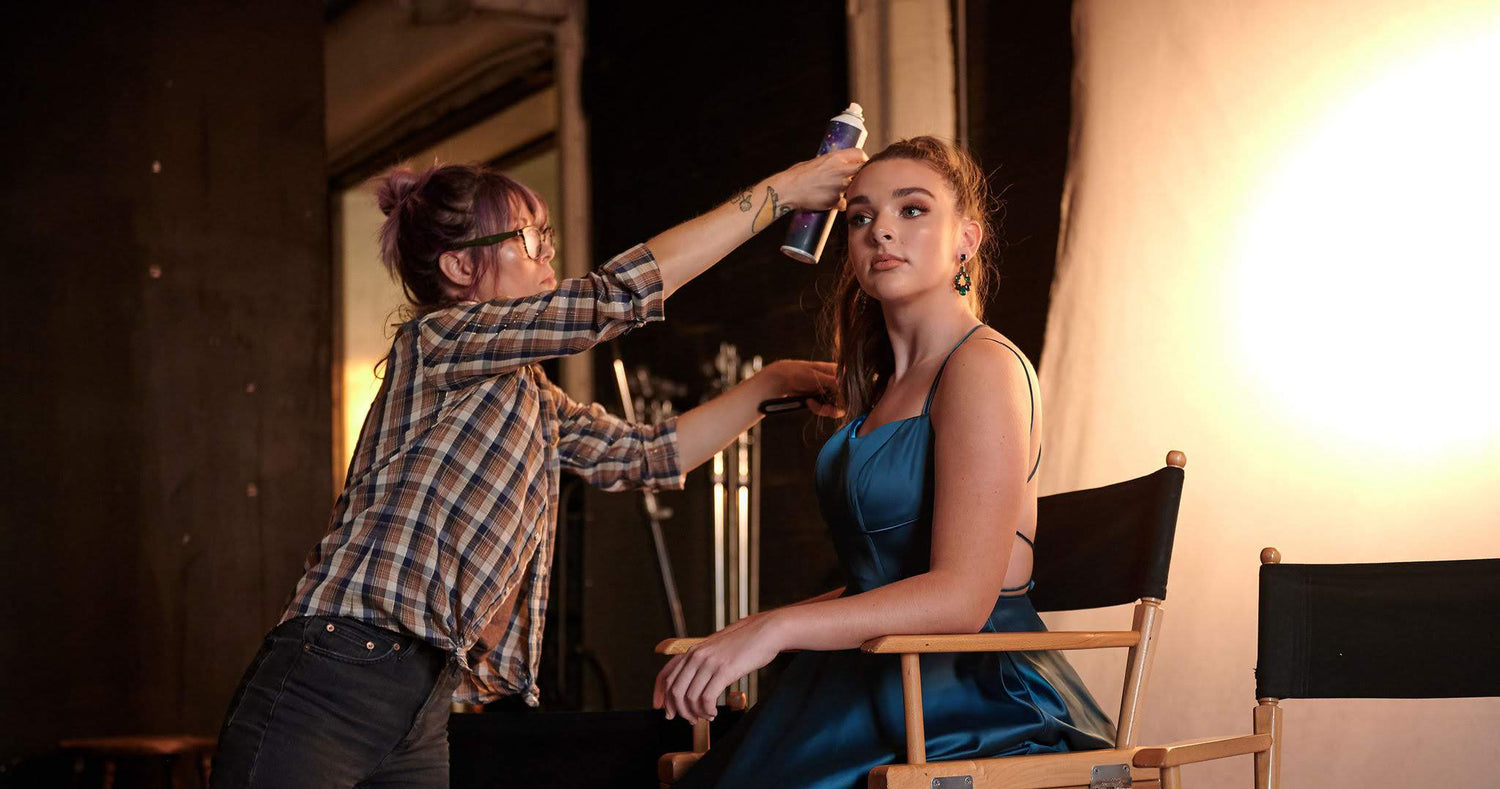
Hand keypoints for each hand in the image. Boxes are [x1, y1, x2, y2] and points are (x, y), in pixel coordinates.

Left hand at [653, 612, 783, 723]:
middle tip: (689, 719)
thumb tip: (692, 686)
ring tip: (706, 716)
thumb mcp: (716, 649)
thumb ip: (702, 662)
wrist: (765, 632)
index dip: (660, 696)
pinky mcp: (724, 670)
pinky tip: (714, 712)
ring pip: (690, 697)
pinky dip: (708, 710)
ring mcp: (709, 663)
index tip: (663, 710)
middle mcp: (696, 656)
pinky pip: (707, 698)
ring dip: (696, 713)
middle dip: (679, 710)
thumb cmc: (744, 643)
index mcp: (692, 651)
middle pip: (675, 690)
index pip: (665, 675)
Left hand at [763, 359, 843, 417]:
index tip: (839, 400)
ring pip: (836, 406)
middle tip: (825, 407)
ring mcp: (828, 391)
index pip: (850, 385)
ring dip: (824, 408)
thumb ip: (834, 381)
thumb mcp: (817, 376)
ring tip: (812, 403)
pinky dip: (817, 408)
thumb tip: (847, 387)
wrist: (781, 381)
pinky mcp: (820, 399)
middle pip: (844, 399)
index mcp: (836, 371)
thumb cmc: (798, 372)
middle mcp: (835, 382)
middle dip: (835, 405)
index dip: (847, 395)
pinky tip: (809, 402)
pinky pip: (825, 409)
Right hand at [777, 148, 867, 211]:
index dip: (862, 159)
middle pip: (863, 170)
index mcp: (835, 157)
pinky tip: (831, 201)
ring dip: (850, 190)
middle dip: (861, 174)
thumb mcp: (816, 161)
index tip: (860, 164)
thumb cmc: (798, 175)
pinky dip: (841, 204)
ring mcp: (840, 186)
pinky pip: (845, 202)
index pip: (859, 154)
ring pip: (854, 187)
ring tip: (836, 190)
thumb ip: (831, 163)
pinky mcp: (836, 200)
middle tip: (856, 178)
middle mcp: (840, 170)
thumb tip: (838, 165)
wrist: (788, 189)